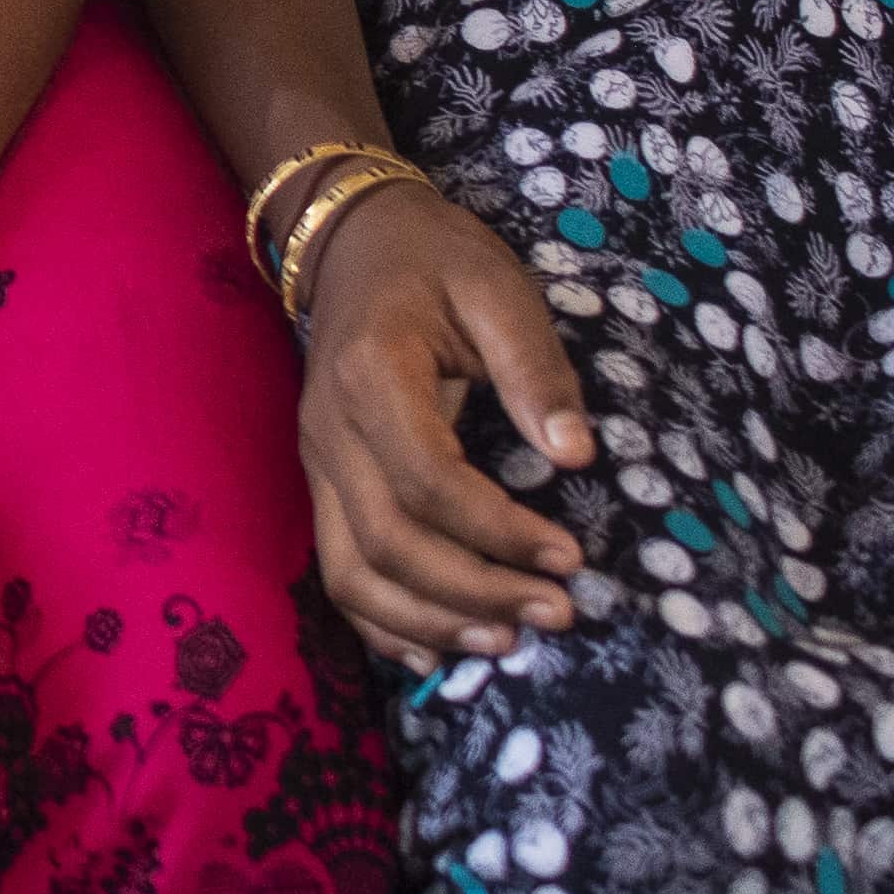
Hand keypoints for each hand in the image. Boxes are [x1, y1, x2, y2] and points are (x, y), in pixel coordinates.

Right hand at [289, 181, 599, 666]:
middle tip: (558, 614)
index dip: (499, 532)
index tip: (572, 558)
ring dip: (428, 622)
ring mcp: (317, 462)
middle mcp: (329, 430)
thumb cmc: (437, 260)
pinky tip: (436, 653)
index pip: (426, 481)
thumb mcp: (498, 288)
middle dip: (475, 592)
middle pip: (388, 542)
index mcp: (370, 375)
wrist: (354, 240)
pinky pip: (337, 572)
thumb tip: (577, 457)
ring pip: (352, 572)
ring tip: (506, 643)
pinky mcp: (322, 482)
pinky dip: (382, 625)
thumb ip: (535, 368)